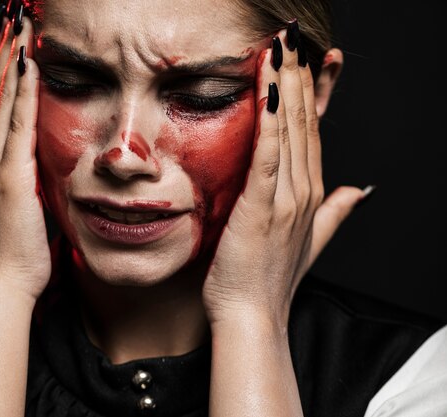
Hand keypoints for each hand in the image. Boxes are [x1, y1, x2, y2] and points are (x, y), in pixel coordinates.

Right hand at [0, 12, 49, 300]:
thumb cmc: (14, 249)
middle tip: (7, 16)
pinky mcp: (8, 177)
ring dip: (8, 59)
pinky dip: (21, 91)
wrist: (3, 284)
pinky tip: (28, 63)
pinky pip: (16, 124)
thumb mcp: (17, 204)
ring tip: (15, 24)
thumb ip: (23, 175)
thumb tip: (39, 157)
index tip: (5, 38)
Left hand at [202, 29, 365, 324]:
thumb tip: (358, 191)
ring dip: (285, 86)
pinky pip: (268, 156)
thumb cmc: (271, 280)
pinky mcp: (263, 207)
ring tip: (282, 46)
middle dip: (299, 75)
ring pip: (290, 131)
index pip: (312, 131)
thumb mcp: (310, 241)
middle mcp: (306, 190)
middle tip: (294, 35)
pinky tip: (264, 90)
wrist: (254, 317)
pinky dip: (267, 121)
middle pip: (304, 122)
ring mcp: (287, 198)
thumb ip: (335, 213)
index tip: (310, 57)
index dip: (312, 91)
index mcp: (312, 194)